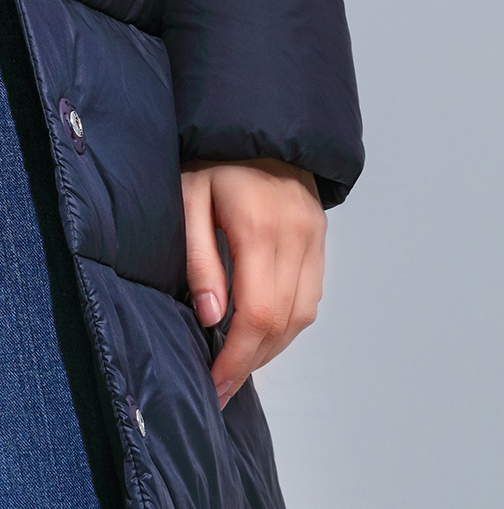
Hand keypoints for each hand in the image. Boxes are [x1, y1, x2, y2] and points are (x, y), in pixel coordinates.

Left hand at [182, 160, 325, 408]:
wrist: (255, 122)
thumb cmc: (211, 159)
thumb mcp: (188, 200)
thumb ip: (199, 260)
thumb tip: (213, 317)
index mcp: (261, 231)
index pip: (258, 316)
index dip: (237, 359)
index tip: (214, 384)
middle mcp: (298, 239)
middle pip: (284, 324)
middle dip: (250, 363)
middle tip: (219, 387)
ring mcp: (315, 239)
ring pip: (304, 316)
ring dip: (271, 348)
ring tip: (236, 366)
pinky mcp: (320, 238)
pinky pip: (311, 296)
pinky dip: (287, 323)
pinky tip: (259, 333)